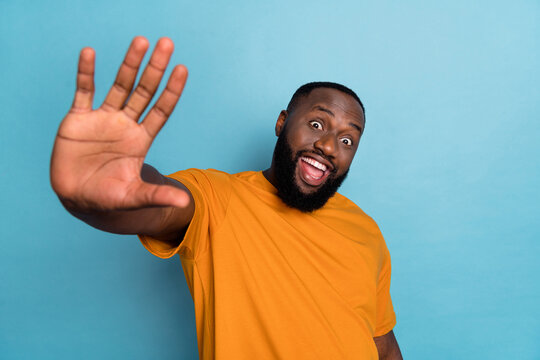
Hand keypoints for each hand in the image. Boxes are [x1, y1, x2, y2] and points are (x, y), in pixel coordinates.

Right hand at [50, 36, 189, 211]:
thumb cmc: (109, 198)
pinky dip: (86, 73)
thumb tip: (185, 203)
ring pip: (119, 86)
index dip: (171, 91)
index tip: (182, 69)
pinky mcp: (78, 120)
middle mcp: (125, 125)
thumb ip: (157, 196)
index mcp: (141, 140)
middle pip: (144, 91)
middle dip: (155, 69)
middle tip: (167, 44)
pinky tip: (90, 53)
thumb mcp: (134, 197)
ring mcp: (103, 119)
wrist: (79, 198)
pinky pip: (83, 91)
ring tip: (140, 40)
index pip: (161, 110)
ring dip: (129, 64)